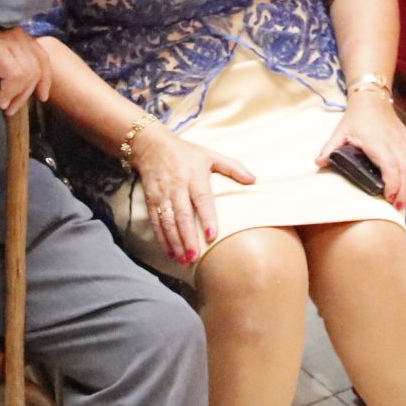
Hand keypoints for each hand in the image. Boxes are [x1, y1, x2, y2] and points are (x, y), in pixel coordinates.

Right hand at [131, 125, 254, 264]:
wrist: (151, 145)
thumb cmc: (186, 153)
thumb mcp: (210, 155)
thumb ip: (233, 167)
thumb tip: (254, 180)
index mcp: (195, 176)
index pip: (202, 199)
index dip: (207, 217)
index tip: (213, 235)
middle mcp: (178, 186)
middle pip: (182, 215)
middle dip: (188, 237)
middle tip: (195, 257)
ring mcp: (163, 194)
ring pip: (167, 221)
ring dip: (174, 242)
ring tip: (183, 259)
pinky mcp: (151, 200)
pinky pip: (156, 221)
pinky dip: (162, 238)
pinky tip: (169, 252)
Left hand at [316, 90, 405, 207]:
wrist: (373, 99)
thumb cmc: (356, 117)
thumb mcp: (340, 131)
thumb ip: (330, 148)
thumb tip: (318, 163)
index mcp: (377, 142)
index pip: (390, 165)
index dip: (392, 183)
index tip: (388, 197)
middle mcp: (394, 142)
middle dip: (404, 191)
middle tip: (396, 206)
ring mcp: (404, 142)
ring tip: (403, 199)